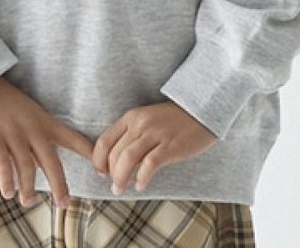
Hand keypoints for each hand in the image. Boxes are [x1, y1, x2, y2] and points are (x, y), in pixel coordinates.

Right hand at [0, 76, 96, 209]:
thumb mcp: (28, 118)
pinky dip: (6, 179)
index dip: (88, 153)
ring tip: (28, 201)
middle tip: (64, 204)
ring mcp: (12, 134)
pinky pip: (2, 163)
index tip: (103, 169)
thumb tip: (43, 167)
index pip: (73, 138)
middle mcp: (32, 129)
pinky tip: (9, 192)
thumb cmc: (4, 103)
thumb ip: (36, 142)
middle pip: (51, 160)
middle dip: (59, 184)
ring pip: (26, 166)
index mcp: (44, 122)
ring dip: (28, 188)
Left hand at [92, 100, 217, 193]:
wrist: (200, 111)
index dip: (98, 160)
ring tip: (121, 189)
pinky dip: (142, 178)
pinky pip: (149, 165)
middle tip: (115, 186)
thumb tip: (116, 162)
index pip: (104, 140)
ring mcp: (155, 134)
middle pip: (114, 153)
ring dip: (120, 178)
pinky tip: (141, 185)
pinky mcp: (170, 146)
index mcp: (131, 117)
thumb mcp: (147, 121)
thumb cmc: (173, 120)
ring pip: (127, 159)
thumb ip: (132, 136)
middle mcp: (140, 124)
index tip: (101, 173)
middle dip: (111, 174)